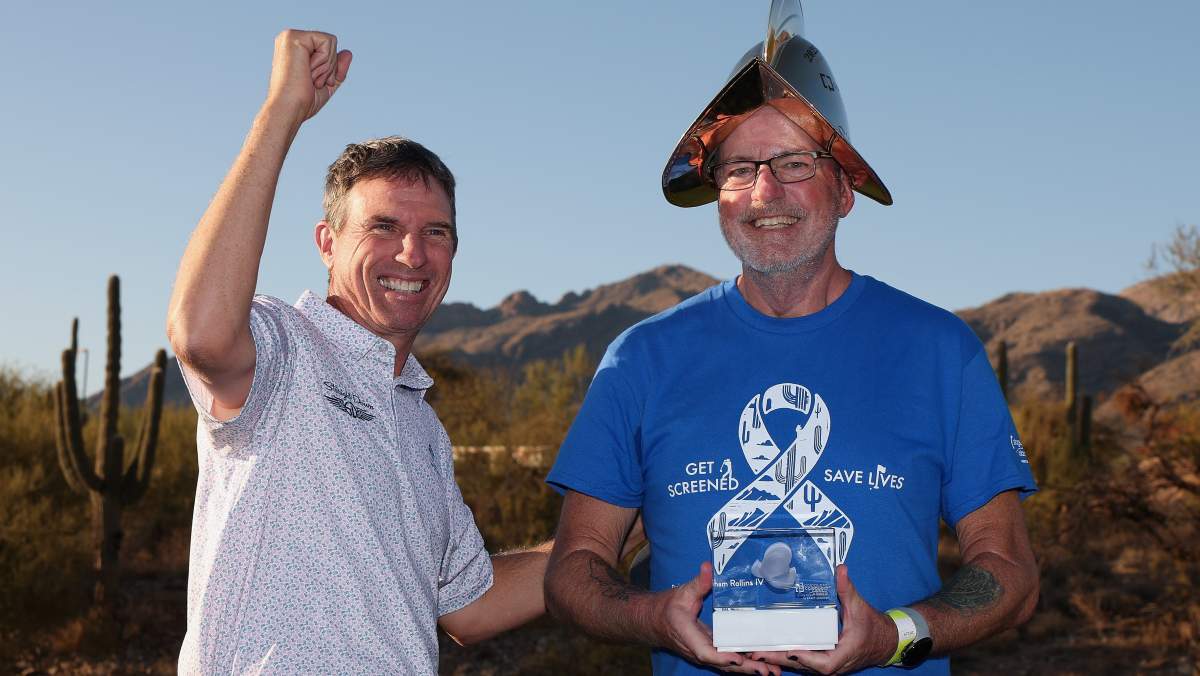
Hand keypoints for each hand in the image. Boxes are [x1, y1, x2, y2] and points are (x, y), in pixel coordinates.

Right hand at [265, 29, 351, 122]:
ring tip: (308, 77)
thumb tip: (348, 52)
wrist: (289, 109)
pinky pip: (327, 41)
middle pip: (331, 43)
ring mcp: (290, 36)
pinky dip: (324, 61)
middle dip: (329, 67)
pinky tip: (308, 70)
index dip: (330, 68)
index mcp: (295, 49)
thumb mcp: (326, 84)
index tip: (315, 83)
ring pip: (330, 41)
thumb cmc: (303, 102)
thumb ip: (336, 68)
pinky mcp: (294, 37)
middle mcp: (290, 39)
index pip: (327, 48)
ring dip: (326, 66)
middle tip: (311, 81)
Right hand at [655, 562, 780, 675]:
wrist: (655, 621)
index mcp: (689, 637)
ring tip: (772, 671)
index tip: (738, 658)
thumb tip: (707, 567)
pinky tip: (762, 663)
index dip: (722, 657)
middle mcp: (698, 650)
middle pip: (723, 663)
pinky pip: (728, 659)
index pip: (705, 652)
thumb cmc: (668, 608)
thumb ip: (698, 583)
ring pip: (728, 664)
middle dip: (745, 667)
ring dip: (749, 668)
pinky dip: (745, 662)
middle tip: (767, 670)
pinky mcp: (711, 651)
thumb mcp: (683, 593)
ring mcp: (705, 653)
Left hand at [750, 565, 896, 674]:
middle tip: (757, 653)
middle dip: (780, 660)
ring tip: (756, 653)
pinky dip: (787, 657)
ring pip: (801, 665)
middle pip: (803, 665)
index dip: (805, 658)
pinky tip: (770, 652)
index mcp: (842, 655)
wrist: (885, 641)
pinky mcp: (823, 661)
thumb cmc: (873, 627)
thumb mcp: (860, 607)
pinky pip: (803, 661)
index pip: (822, 662)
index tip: (789, 652)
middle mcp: (833, 664)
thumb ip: (848, 590)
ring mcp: (827, 664)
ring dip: (779, 660)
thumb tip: (841, 570)